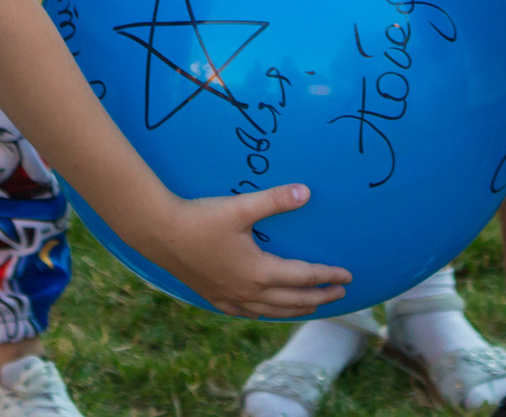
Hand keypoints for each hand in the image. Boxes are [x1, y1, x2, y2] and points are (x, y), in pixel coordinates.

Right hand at [135, 186, 349, 317]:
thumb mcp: (241, 206)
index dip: (327, 276)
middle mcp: (247, 292)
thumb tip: (306, 192)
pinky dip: (262, 313)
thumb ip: (275, 200)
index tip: (348, 276)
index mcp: (259, 272)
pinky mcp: (212, 296)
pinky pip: (244, 312)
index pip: (303, 277)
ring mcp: (229, 297)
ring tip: (310, 306)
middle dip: (318, 298)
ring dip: (294, 309)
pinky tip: (262, 311)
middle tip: (339, 295)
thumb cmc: (200, 218)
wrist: (158, 233)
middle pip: (292, 301)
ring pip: (270, 311)